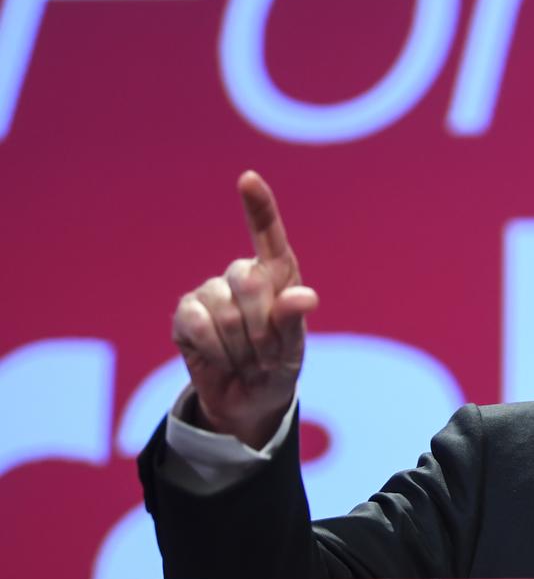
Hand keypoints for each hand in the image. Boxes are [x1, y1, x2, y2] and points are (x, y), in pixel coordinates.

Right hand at [171, 171, 318, 448]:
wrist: (247, 400)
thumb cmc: (278, 366)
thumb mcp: (294, 350)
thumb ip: (295, 322)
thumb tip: (304, 297)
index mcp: (278, 275)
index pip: (268, 234)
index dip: (258, 206)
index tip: (248, 178)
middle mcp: (242, 275)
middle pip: (249, 281)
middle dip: (263, 327)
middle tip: (267, 353)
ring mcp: (210, 292)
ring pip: (223, 309)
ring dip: (239, 346)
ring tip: (245, 359)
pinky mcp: (184, 312)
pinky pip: (197, 324)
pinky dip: (214, 350)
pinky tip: (219, 358)